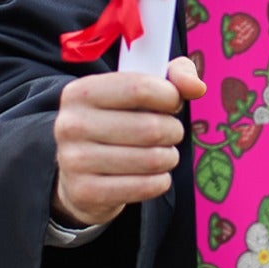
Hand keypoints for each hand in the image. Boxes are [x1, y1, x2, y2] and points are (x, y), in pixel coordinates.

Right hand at [51, 55, 206, 227]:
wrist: (80, 172)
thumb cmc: (118, 121)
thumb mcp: (140, 88)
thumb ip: (174, 75)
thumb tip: (197, 87)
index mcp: (81, 91)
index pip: (140, 88)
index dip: (170, 96)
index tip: (172, 103)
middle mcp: (71, 124)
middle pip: (150, 128)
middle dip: (173, 131)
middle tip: (170, 133)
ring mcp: (74, 161)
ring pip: (152, 159)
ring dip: (169, 157)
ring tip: (162, 154)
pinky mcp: (85, 192)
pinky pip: (145, 187)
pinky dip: (160, 181)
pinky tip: (153, 175)